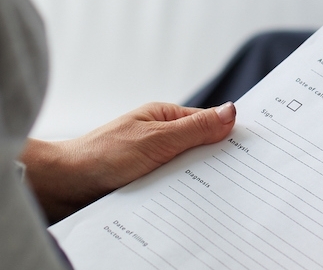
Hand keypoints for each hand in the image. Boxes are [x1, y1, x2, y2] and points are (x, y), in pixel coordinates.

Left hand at [20, 102, 235, 222]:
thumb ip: (195, 128)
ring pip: (190, 175)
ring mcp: (154, 164)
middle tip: (247, 182)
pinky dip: (184, 200)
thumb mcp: (155, 139)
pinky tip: (196, 211)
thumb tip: (232, 111)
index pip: (210, 125)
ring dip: (200, 186)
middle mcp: (162, 140)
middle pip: (203, 152)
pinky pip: (174, 193)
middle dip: (220, 165)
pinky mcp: (147, 187)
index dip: (232, 136)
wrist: (63, 186)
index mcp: (166, 119)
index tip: (259, 150)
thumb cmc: (102, 155)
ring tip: (224, 200)